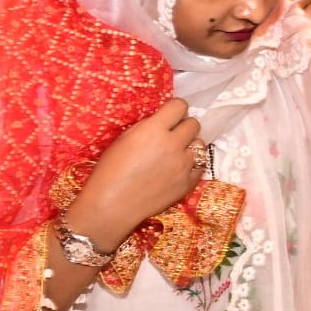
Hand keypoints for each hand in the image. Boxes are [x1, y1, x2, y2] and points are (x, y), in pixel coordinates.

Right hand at [70, 98, 204, 248]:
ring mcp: (183, 165)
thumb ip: (147, 127)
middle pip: (194, 124)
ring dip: (190, 146)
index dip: (175, 109)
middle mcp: (173, 144)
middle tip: (172, 136)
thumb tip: (163, 121)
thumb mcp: (124, 138)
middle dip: (183, 127)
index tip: (170, 116)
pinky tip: (178, 170)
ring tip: (177, 154)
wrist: (112, 205)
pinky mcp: (188, 183)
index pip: (180, 106)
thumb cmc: (110, 170)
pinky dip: (192, 166)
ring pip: (200, 145)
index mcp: (154, 129)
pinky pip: (201, 167)